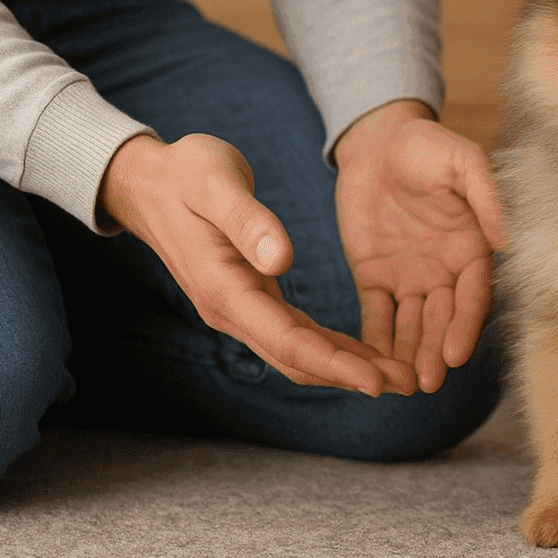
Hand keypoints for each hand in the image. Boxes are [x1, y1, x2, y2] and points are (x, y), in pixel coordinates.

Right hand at [99, 132, 411, 394]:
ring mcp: (240, 309)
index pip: (288, 341)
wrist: (149, 180)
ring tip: (400, 375)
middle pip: (298, 358)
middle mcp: (232, 310)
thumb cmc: (185, 174)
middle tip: (409, 383)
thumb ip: (249, 222)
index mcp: (226, 289)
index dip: (335, 364)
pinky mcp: (250, 298)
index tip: (378, 380)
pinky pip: (295, 334)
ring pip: (298, 352)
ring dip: (347, 367)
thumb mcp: (216, 185)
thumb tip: (282, 262)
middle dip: (353, 375)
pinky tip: (365, 354)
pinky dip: (332, 348)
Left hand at [333, 100, 503, 393]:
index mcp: (471, 248)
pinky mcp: (375, 277)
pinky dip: (376, 341)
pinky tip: (371, 366)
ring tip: (403, 386)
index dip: (464, 325)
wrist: (378, 139)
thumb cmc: (427, 145)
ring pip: (412, 326)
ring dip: (409, 355)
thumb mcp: (461, 161)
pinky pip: (377, 315)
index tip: (455, 354)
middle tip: (427, 383)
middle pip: (442, 320)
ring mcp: (410, 277)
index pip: (472, 296)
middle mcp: (444, 271)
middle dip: (435, 352)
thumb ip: (485, 196)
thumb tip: (506, 241)